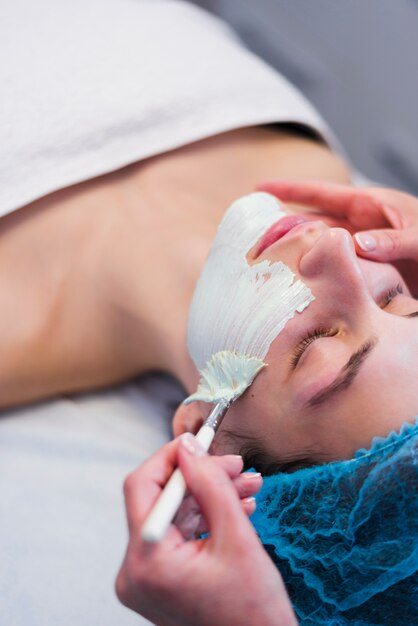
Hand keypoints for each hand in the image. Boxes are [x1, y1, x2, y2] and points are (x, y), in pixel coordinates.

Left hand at [116, 435, 296, 625]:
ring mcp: (147, 579)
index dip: (171, 458)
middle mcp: (136, 571)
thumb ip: (210, 485)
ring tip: (247, 486)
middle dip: (201, 477)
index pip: (142, 486)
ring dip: (210, 496)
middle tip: (236, 465)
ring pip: (175, 515)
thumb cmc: (253, 614)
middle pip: (160, 500)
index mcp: (147, 562)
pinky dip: (206, 517)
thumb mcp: (236, 538)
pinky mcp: (161, 581)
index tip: (200, 442)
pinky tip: (237, 507)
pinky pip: (179, 535)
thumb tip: (188, 446)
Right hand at [258, 180, 417, 295]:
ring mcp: (364, 251)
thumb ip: (394, 240)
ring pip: (323, 251)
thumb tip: (356, 244)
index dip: (290, 190)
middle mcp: (362, 227)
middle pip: (314, 224)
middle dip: (285, 228)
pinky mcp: (369, 274)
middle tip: (255, 240)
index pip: (321, 194)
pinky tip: (305, 289)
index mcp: (371, 206)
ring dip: (301, 256)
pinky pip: (338, 273)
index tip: (260, 188)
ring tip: (271, 267)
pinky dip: (321, 278)